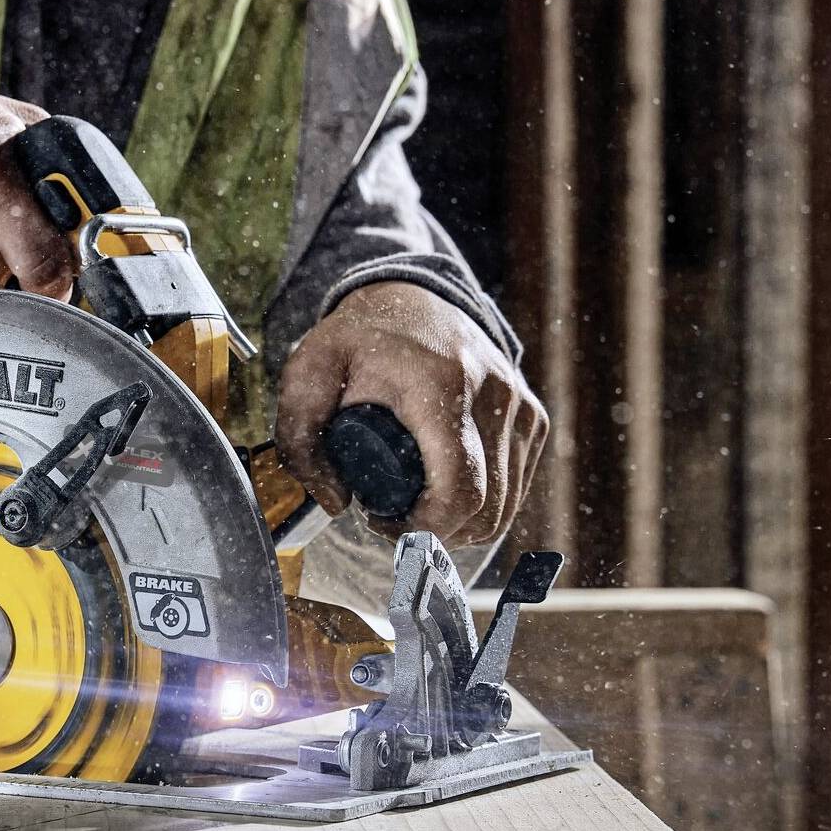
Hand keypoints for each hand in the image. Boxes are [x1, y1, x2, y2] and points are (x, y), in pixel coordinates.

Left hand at [274, 281, 547, 548]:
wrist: (415, 296)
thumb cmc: (360, 337)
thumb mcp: (308, 372)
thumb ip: (299, 438)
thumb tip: (336, 502)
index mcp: (441, 386)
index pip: (460, 489)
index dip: (425, 527)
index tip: (383, 522)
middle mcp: (493, 397)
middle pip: (487, 508)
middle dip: (438, 534)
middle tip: (393, 520)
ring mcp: (520, 408)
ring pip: (506, 505)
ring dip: (462, 524)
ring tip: (417, 506)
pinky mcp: (532, 417)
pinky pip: (516, 487)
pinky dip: (485, 504)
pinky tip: (444, 490)